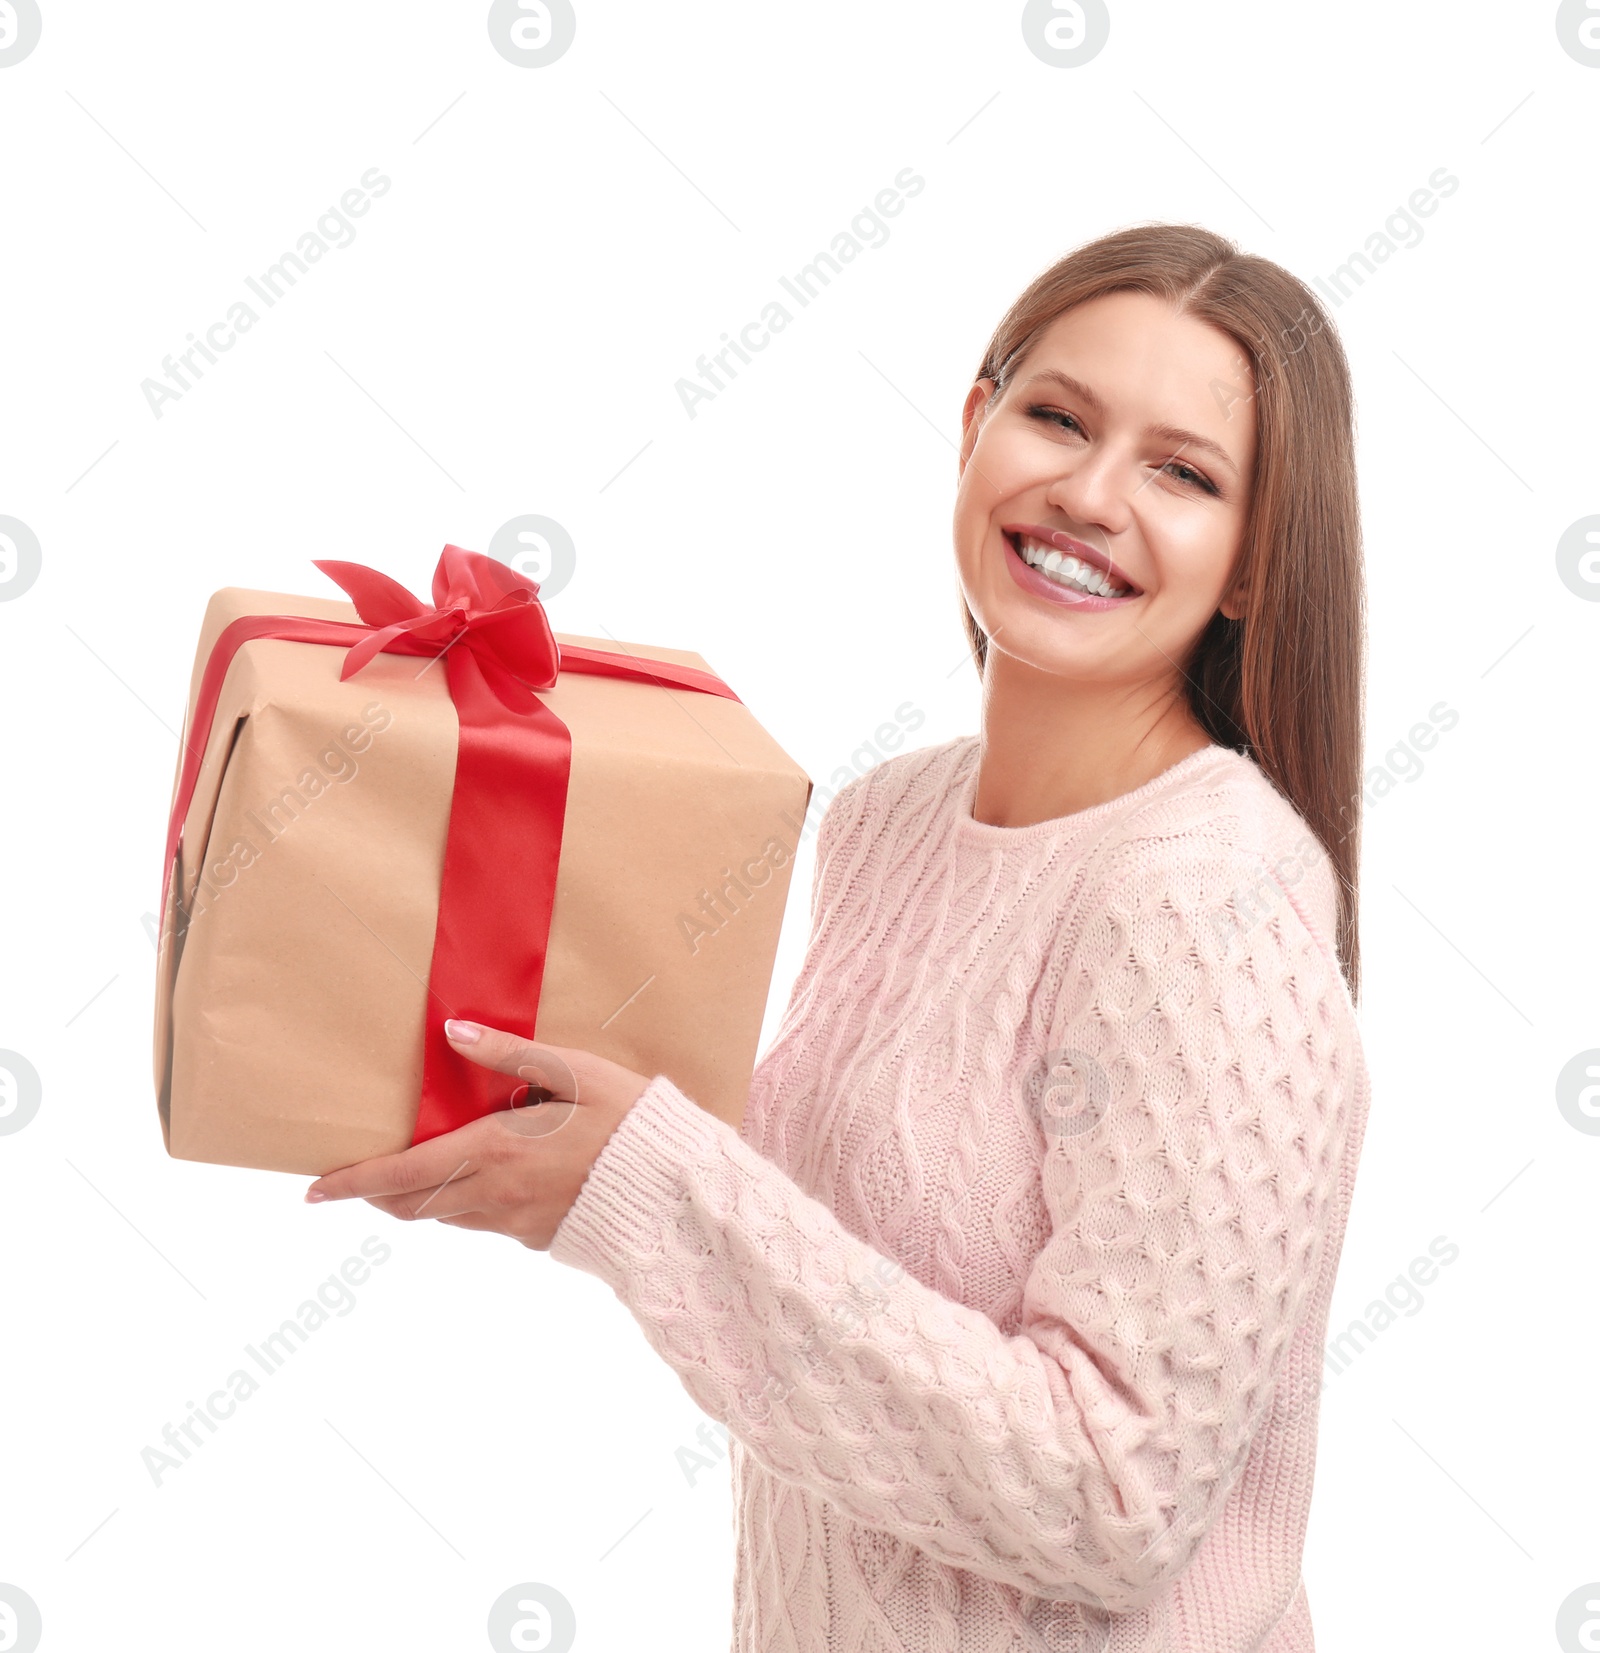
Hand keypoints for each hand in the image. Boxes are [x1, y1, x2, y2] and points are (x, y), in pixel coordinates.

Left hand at [303, 1019, 652, 1249]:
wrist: (675, 1190)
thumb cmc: (629, 1120)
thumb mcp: (575, 1072)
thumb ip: (512, 1054)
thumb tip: (455, 1033)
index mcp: (494, 1152)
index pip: (401, 1175)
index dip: (352, 1184)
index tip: (313, 1191)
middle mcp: (494, 1196)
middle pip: (411, 1206)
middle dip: (376, 1195)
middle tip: (354, 1180)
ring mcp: (515, 1224)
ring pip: (445, 1217)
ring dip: (420, 1198)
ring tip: (415, 1170)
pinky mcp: (537, 1238)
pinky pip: (484, 1222)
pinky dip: (466, 1202)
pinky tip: (488, 1177)